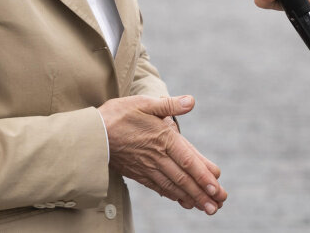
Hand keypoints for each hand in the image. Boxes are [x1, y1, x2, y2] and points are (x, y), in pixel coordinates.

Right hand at [98, 95, 225, 213]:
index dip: (203, 175)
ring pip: (173, 186)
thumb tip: (191, 101)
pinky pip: (159, 187)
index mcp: (162, 138)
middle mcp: (157, 156)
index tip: (216, 187)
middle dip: (202, 193)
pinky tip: (182, 200)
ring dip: (191, 198)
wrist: (91, 134)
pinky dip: (173, 195)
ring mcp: (147, 167)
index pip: (187, 160)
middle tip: (218, 205)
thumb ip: (169, 104)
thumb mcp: (144, 103)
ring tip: (206, 208)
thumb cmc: (118, 114)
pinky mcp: (138, 173)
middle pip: (183, 178)